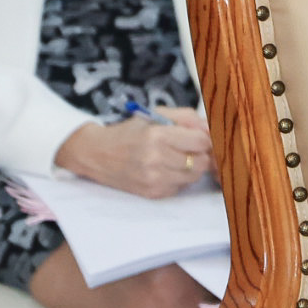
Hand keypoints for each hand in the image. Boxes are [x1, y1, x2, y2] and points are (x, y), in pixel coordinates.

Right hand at [55, 107, 212, 197]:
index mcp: (157, 136)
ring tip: (177, 158)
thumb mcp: (157, 115)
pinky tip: (167, 169)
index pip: (201, 141)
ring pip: (195, 176)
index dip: (204, 138)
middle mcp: (155, 159)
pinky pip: (181, 187)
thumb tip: (210, 129)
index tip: (198, 136)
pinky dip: (180, 178)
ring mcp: (153, 179)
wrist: (97, 154)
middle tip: (190, 148)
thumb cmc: (131, 131)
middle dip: (201, 153)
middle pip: (202, 161)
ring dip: (192, 167)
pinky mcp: (152, 193)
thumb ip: (187, 118)